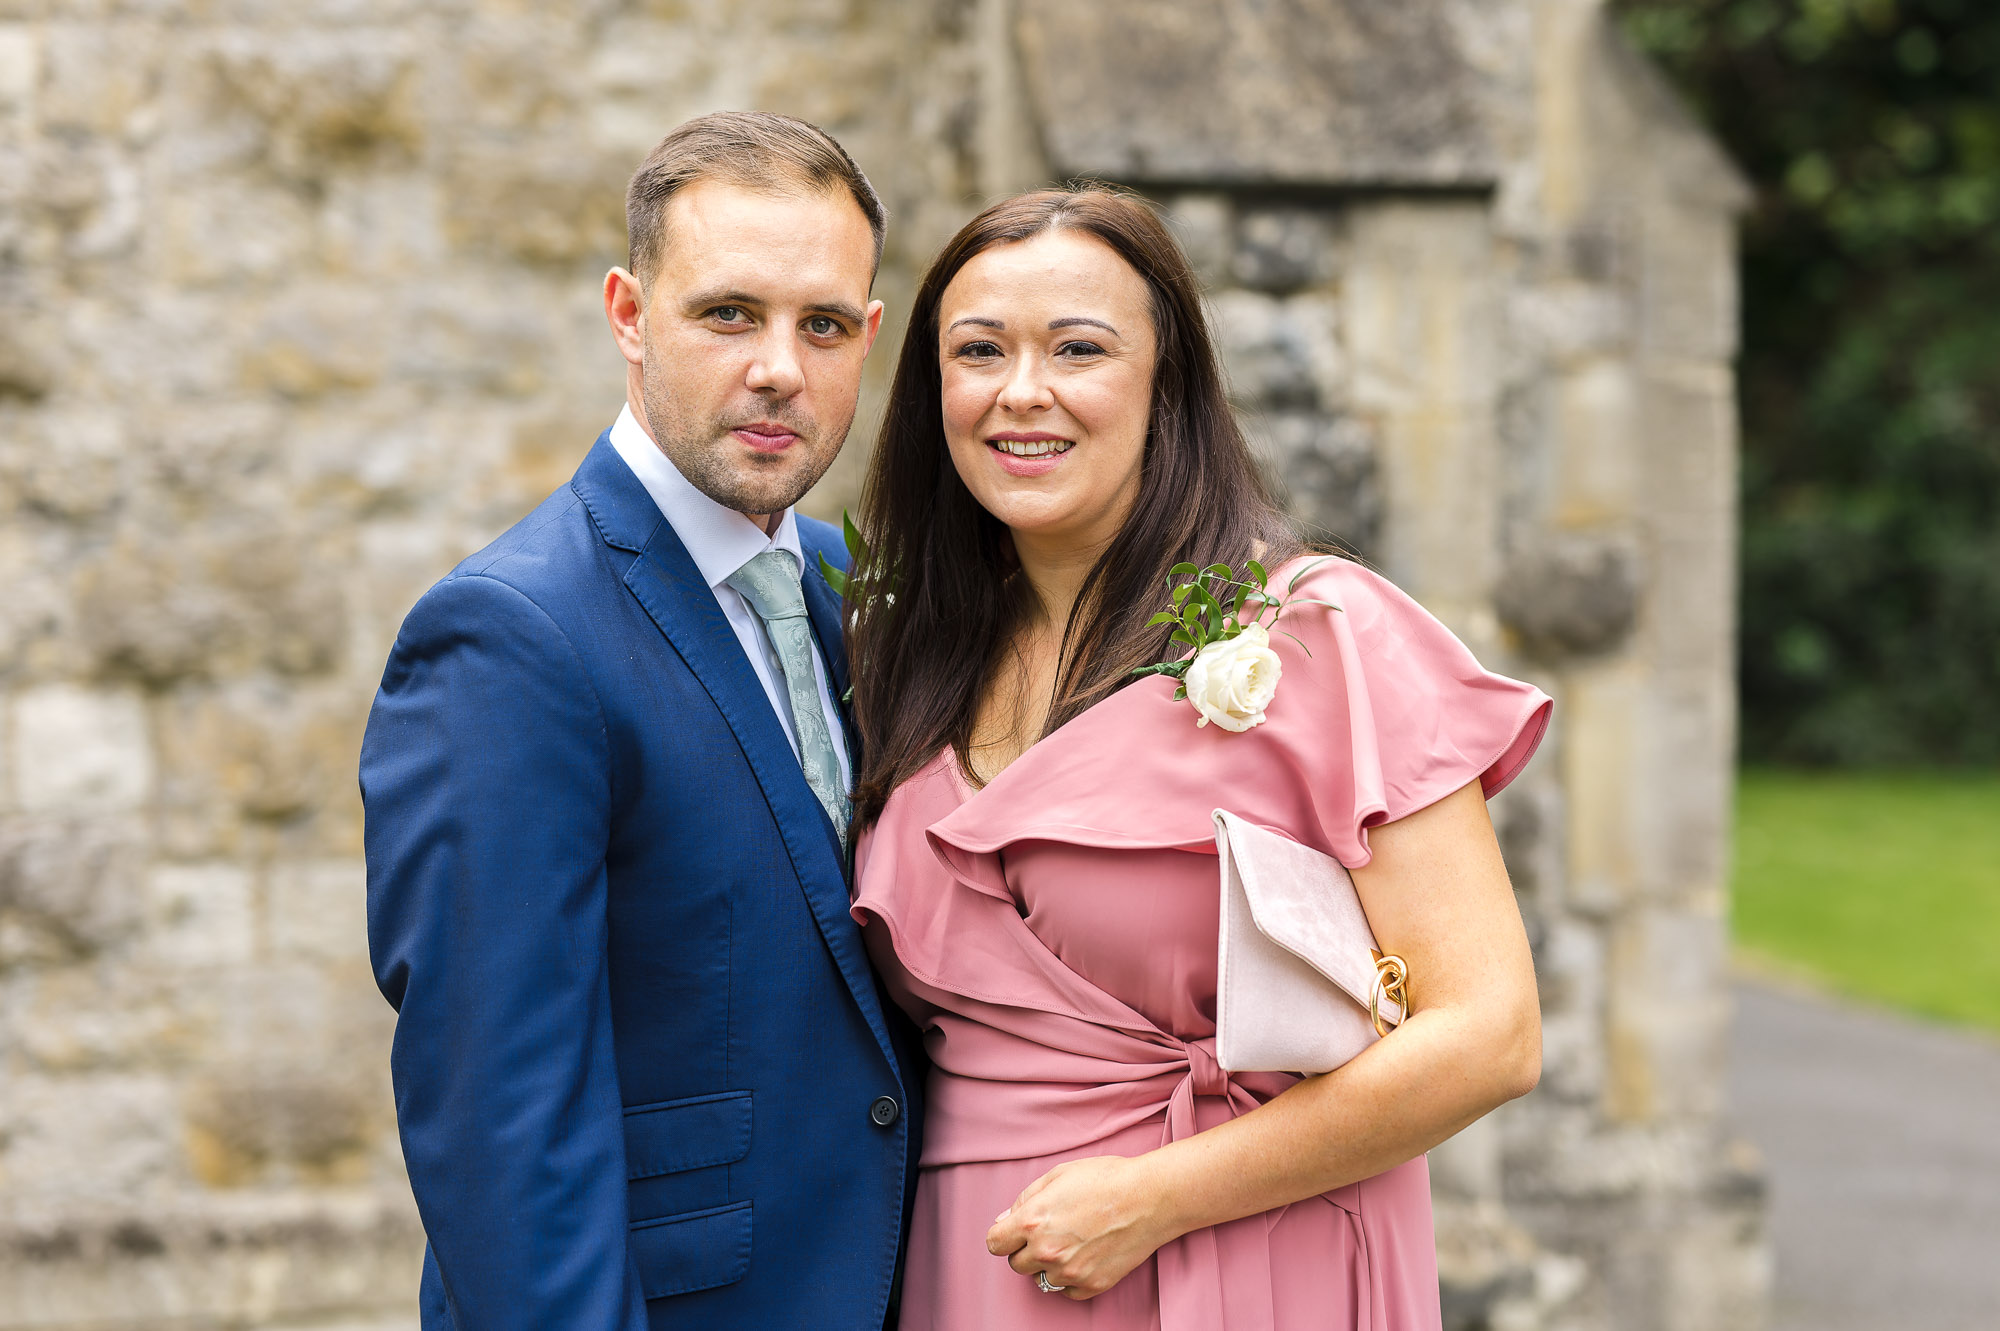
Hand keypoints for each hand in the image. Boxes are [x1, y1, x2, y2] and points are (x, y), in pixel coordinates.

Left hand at [984, 1154, 1176, 1300]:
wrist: (1150, 1197)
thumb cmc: (1106, 1179)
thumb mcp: (1058, 1175)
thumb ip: (1025, 1199)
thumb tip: (1005, 1220)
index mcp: (1033, 1221)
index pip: (995, 1243)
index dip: (1003, 1235)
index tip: (1012, 1232)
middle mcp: (1047, 1251)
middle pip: (1016, 1264)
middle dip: (1026, 1249)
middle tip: (1049, 1231)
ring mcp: (1070, 1272)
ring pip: (1041, 1279)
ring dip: (1048, 1264)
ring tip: (1070, 1243)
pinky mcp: (1092, 1285)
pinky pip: (1067, 1290)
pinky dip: (1070, 1277)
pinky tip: (1084, 1256)